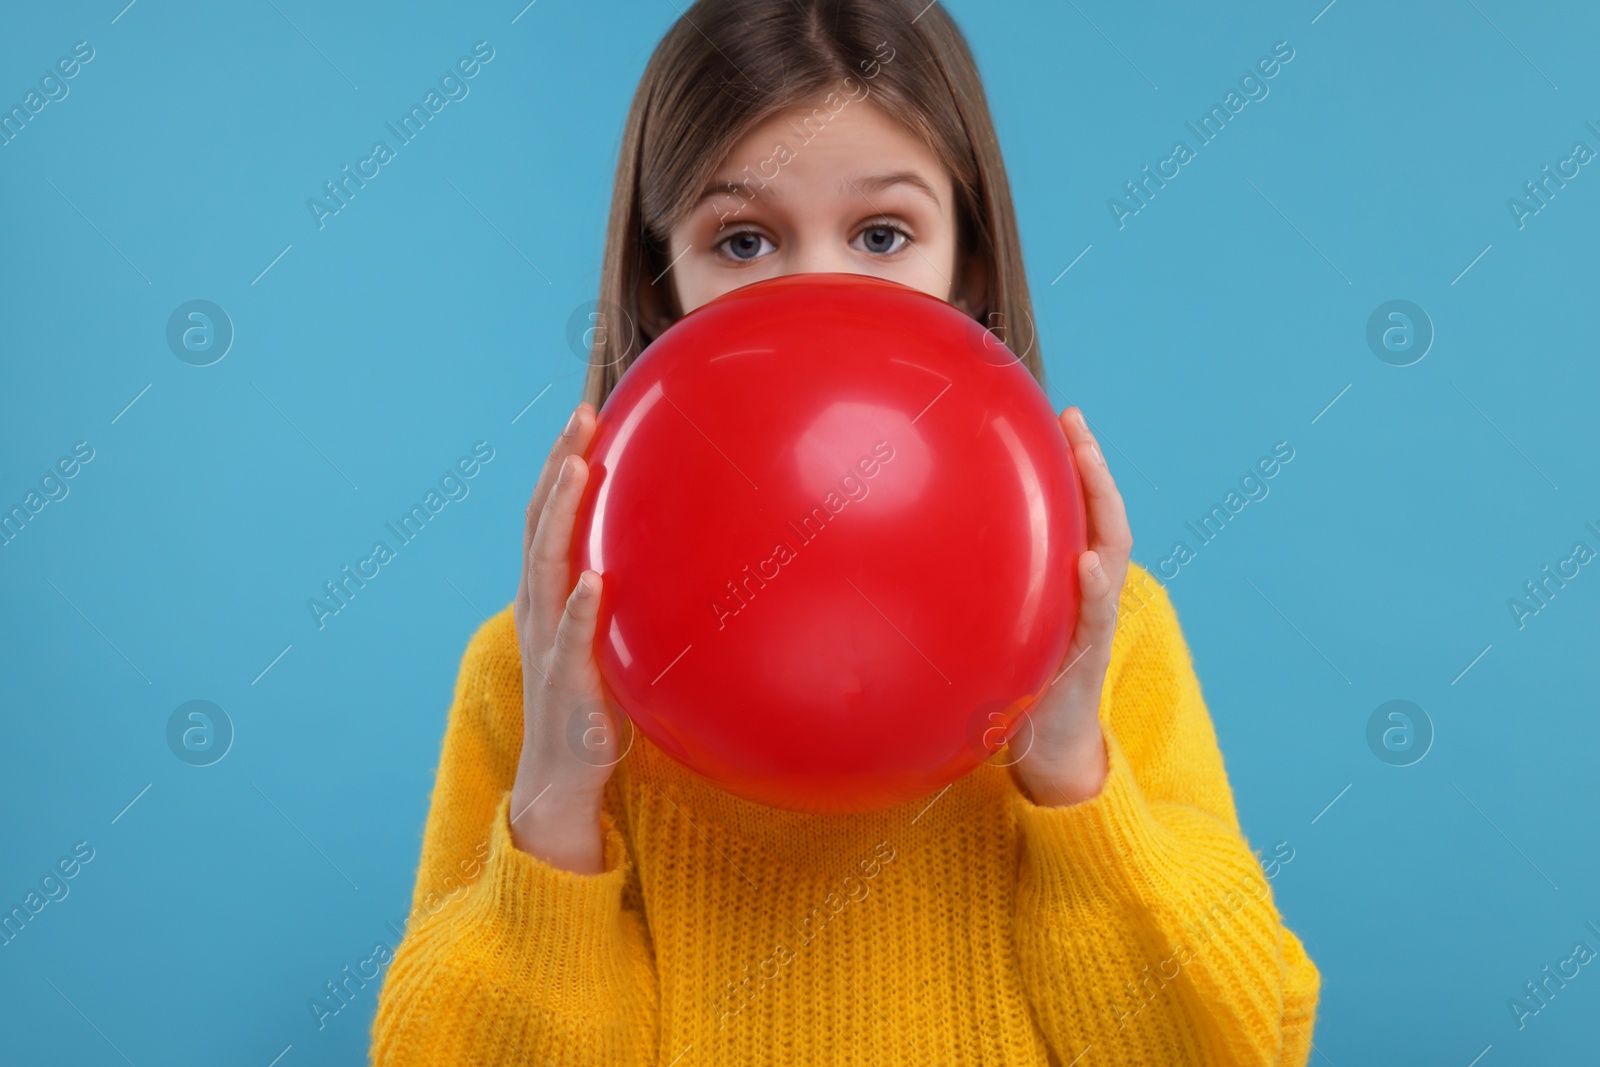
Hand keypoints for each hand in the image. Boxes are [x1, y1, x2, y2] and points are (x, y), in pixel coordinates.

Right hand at [508, 401, 624, 872]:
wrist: (564, 775)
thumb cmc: (593, 698)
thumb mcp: (610, 635)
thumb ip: (631, 592)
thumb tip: (686, 552)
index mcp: (547, 591)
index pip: (548, 512)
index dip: (560, 460)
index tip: (585, 412)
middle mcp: (538, 606)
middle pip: (540, 520)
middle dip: (557, 464)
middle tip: (581, 415)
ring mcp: (546, 641)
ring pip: (545, 565)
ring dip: (560, 514)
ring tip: (576, 468)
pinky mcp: (565, 682)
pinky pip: (571, 639)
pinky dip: (578, 608)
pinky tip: (592, 581)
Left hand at [1009, 405, 1132, 806]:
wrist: (1048, 747)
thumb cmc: (1017, 681)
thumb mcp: (1000, 622)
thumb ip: (983, 582)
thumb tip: (919, 541)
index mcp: (1070, 579)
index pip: (1079, 509)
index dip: (1075, 463)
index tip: (1059, 415)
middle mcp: (1089, 590)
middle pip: (1103, 515)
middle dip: (1093, 466)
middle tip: (1074, 421)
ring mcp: (1092, 619)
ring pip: (1110, 552)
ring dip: (1103, 505)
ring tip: (1089, 463)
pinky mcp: (1084, 654)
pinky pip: (1094, 615)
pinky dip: (1094, 586)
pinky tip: (1088, 562)